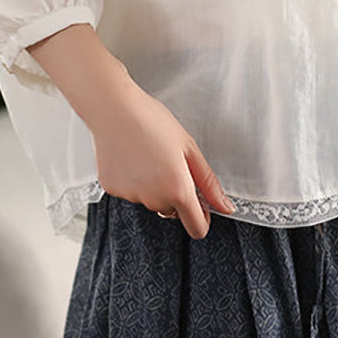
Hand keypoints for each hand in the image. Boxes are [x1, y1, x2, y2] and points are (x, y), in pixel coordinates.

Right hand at [89, 82, 234, 238]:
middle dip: (175, 193)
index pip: (197, 228)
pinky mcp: (112, 190)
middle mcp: (153, 198)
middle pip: (172, 211)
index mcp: (177, 189)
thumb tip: (225, 207)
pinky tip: (131, 158)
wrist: (113, 108)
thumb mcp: (189, 148)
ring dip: (153, 187)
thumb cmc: (152, 121)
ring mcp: (131, 196)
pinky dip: (134, 181)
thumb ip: (208, 182)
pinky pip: (131, 192)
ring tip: (148, 155)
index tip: (201, 205)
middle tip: (169, 162)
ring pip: (151, 200)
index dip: (203, 219)